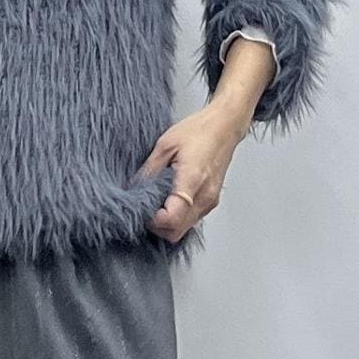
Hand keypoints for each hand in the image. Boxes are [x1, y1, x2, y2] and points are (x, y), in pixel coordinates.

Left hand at [134, 101, 247, 242]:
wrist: (225, 126)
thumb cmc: (199, 131)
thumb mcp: (165, 145)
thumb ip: (149, 171)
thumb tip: (133, 190)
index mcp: (192, 181)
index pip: (170, 219)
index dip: (152, 220)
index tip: (142, 209)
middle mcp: (204, 197)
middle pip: (176, 232)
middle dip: (157, 226)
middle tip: (145, 208)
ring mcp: (209, 202)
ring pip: (183, 229)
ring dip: (166, 222)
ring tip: (157, 201)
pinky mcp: (211, 202)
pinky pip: (190, 220)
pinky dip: (177, 216)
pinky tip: (169, 199)